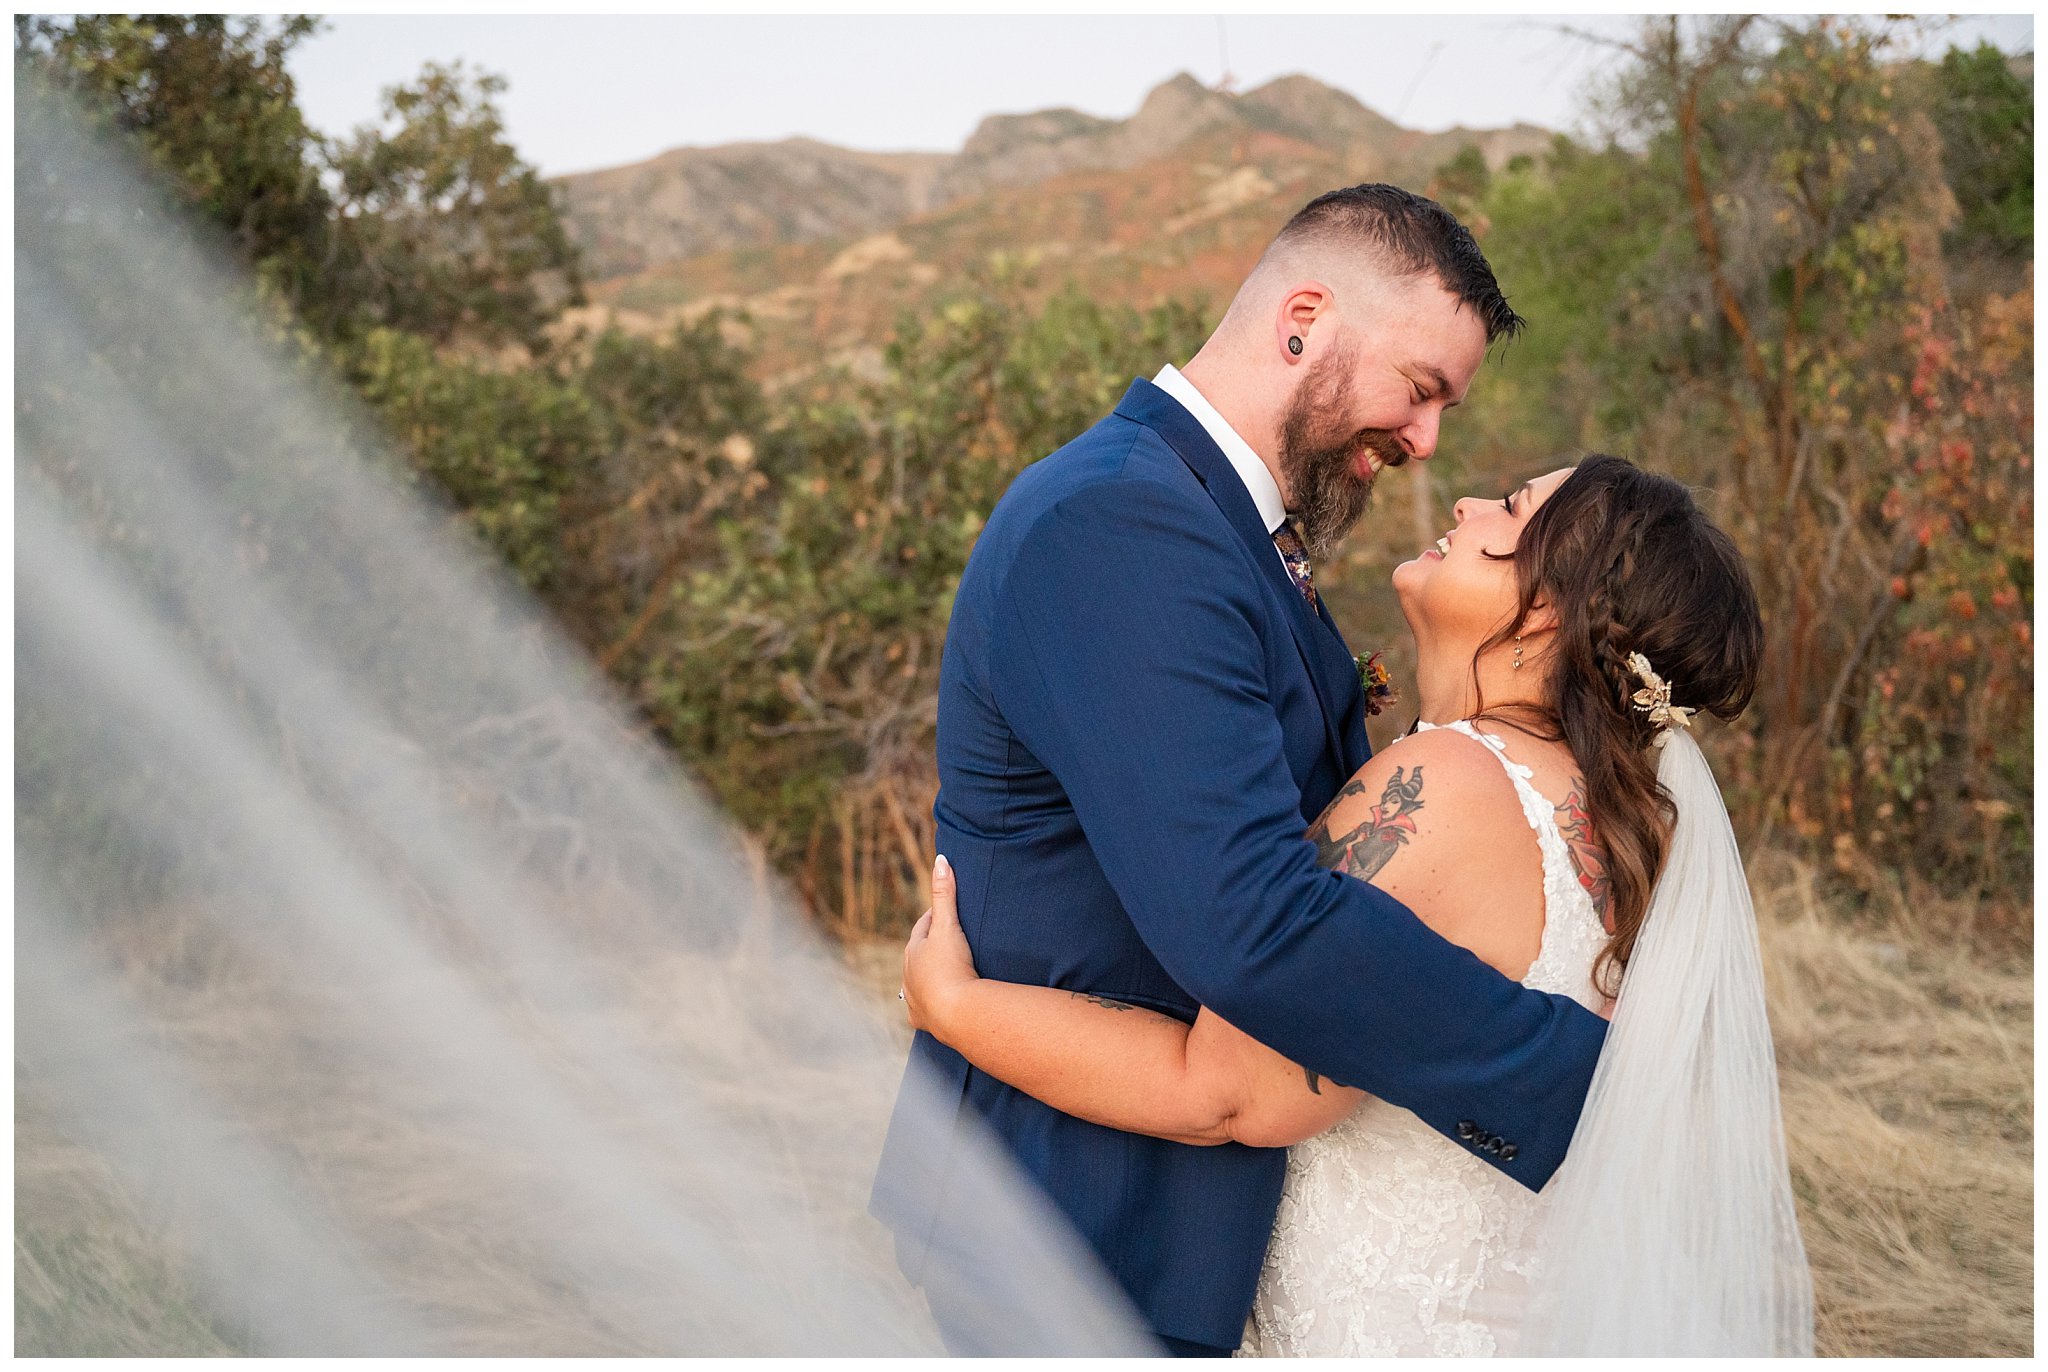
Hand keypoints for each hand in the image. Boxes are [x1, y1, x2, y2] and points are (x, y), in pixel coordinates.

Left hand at [901, 854, 977, 1034]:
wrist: (956, 1013)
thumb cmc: (951, 967)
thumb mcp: (949, 926)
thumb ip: (945, 893)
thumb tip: (941, 859)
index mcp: (913, 950)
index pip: (923, 927)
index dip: (935, 918)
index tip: (945, 914)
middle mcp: (909, 975)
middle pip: (918, 955)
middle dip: (929, 947)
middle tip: (947, 941)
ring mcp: (914, 999)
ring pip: (917, 983)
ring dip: (927, 977)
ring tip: (942, 974)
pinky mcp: (923, 1020)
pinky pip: (922, 1011)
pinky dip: (928, 1007)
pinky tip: (934, 1007)